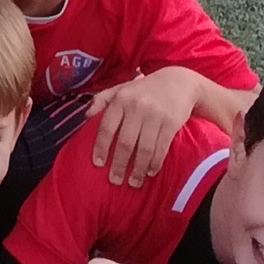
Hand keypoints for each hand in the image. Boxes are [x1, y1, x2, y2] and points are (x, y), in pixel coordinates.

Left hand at [85, 66, 204, 186]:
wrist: (178, 81)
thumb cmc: (144, 89)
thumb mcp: (121, 88)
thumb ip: (102, 99)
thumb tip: (85, 116)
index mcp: (121, 99)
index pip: (107, 126)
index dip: (101, 146)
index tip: (98, 163)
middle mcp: (137, 107)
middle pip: (125, 142)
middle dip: (119, 165)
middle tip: (114, 181)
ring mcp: (155, 115)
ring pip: (144, 149)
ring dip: (138, 169)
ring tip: (132, 183)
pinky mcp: (171, 123)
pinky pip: (161, 148)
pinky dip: (155, 162)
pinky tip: (150, 172)